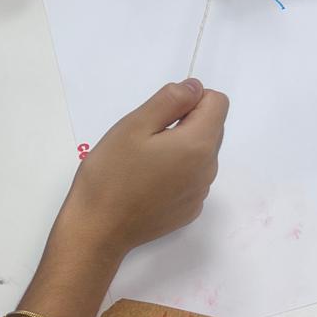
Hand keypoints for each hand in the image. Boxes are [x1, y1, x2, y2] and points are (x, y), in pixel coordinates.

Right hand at [60, 80, 228, 259]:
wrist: (98, 229)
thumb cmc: (111, 173)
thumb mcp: (135, 124)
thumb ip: (171, 100)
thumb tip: (195, 87)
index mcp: (198, 145)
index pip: (218, 102)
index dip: (192, 98)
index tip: (162, 113)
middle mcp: (208, 169)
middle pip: (212, 128)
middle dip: (186, 122)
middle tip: (147, 136)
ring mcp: (200, 193)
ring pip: (201, 153)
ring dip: (181, 147)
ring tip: (144, 160)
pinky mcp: (189, 210)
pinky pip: (193, 178)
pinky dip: (177, 172)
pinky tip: (148, 182)